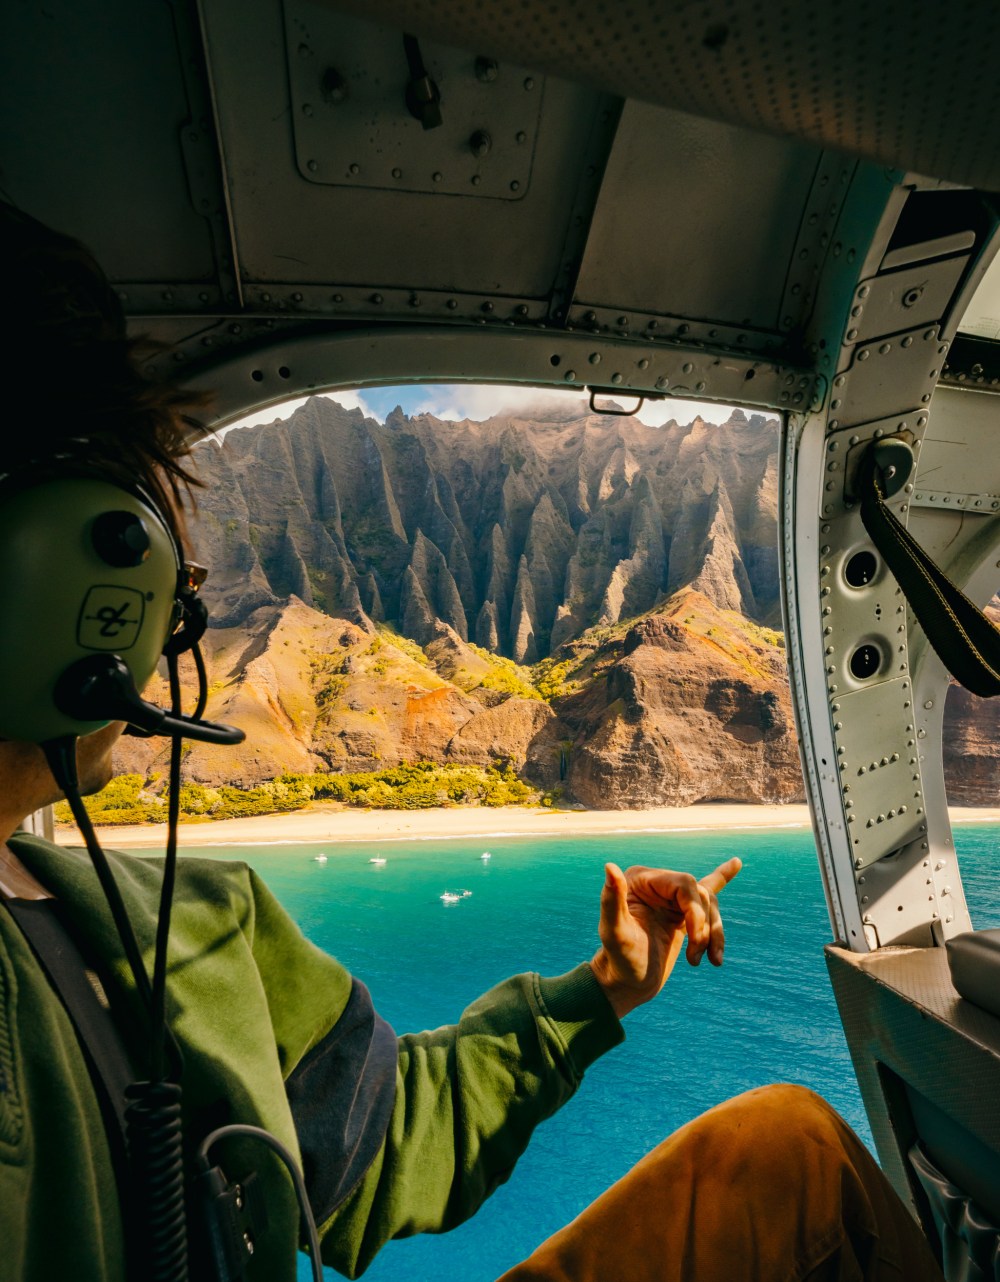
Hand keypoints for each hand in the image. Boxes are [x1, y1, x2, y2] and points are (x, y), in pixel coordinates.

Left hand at [589, 858, 741, 1018]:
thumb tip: (610, 867)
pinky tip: (736, 864)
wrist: (626, 982)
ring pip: (708, 904)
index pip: (684, 883)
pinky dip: (722, 878)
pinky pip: (706, 891)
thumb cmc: (618, 959)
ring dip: (715, 933)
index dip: (696, 911)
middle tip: (695, 957)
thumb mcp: (614, 933)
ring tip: (714, 960)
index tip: (696, 940)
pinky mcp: (681, 913)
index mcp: (640, 880)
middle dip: (704, 927)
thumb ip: (611, 900)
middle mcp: (656, 884)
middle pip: (700, 895)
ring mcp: (670, 898)